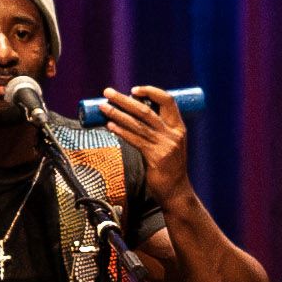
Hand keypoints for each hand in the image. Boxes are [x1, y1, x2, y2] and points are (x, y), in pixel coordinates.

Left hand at [98, 86, 197, 206]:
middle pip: (146, 110)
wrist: (176, 191)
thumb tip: (132, 115)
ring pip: (137, 124)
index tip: (133, 90)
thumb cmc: (169, 167)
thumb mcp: (170, 144)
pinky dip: (121, 131)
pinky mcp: (156, 157)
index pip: (168, 101)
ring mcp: (165, 145)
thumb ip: (157, 130)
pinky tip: (110, 126)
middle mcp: (173, 134)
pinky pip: (135, 140)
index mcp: (179, 127)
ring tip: (102, 107)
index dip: (150, 91)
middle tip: (108, 92)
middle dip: (124, 100)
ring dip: (117, 114)